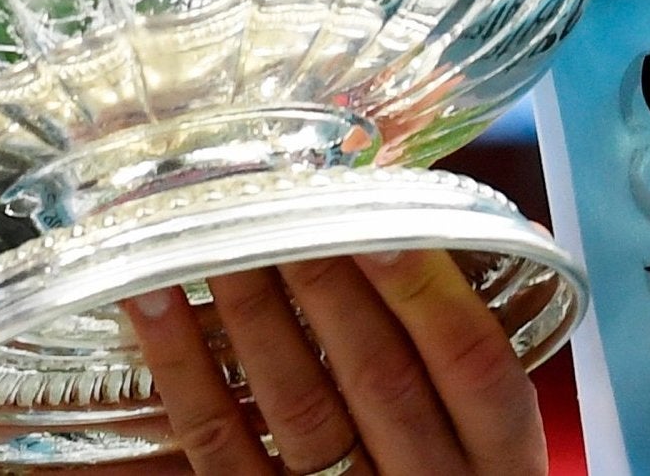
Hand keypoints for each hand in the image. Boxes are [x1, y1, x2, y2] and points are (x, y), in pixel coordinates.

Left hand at [119, 253, 545, 475]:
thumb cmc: (430, 465)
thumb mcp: (471, 431)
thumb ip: (443, 346)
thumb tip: (393, 217)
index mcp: (497, 459)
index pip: (477, 368)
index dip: (429, 291)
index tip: (377, 218)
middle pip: (380, 377)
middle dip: (325, 282)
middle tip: (276, 200)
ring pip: (299, 405)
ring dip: (251, 309)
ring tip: (209, 229)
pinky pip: (217, 442)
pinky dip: (182, 365)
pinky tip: (151, 297)